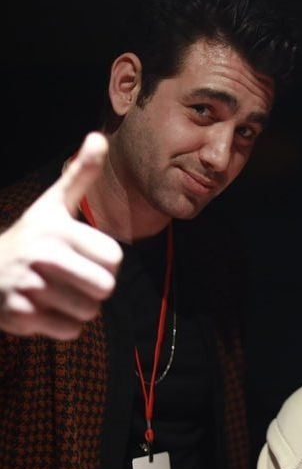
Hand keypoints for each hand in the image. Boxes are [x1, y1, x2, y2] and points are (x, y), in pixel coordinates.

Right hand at [0, 132, 121, 339]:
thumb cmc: (31, 236)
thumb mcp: (53, 204)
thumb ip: (81, 175)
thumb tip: (99, 137)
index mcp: (56, 229)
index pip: (114, 259)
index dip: (105, 261)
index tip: (83, 254)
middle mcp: (41, 256)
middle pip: (105, 288)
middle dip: (96, 288)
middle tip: (74, 278)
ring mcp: (28, 286)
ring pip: (90, 312)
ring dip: (81, 307)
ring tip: (58, 292)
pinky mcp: (20, 315)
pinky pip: (70, 331)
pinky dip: (64, 326)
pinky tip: (45, 308)